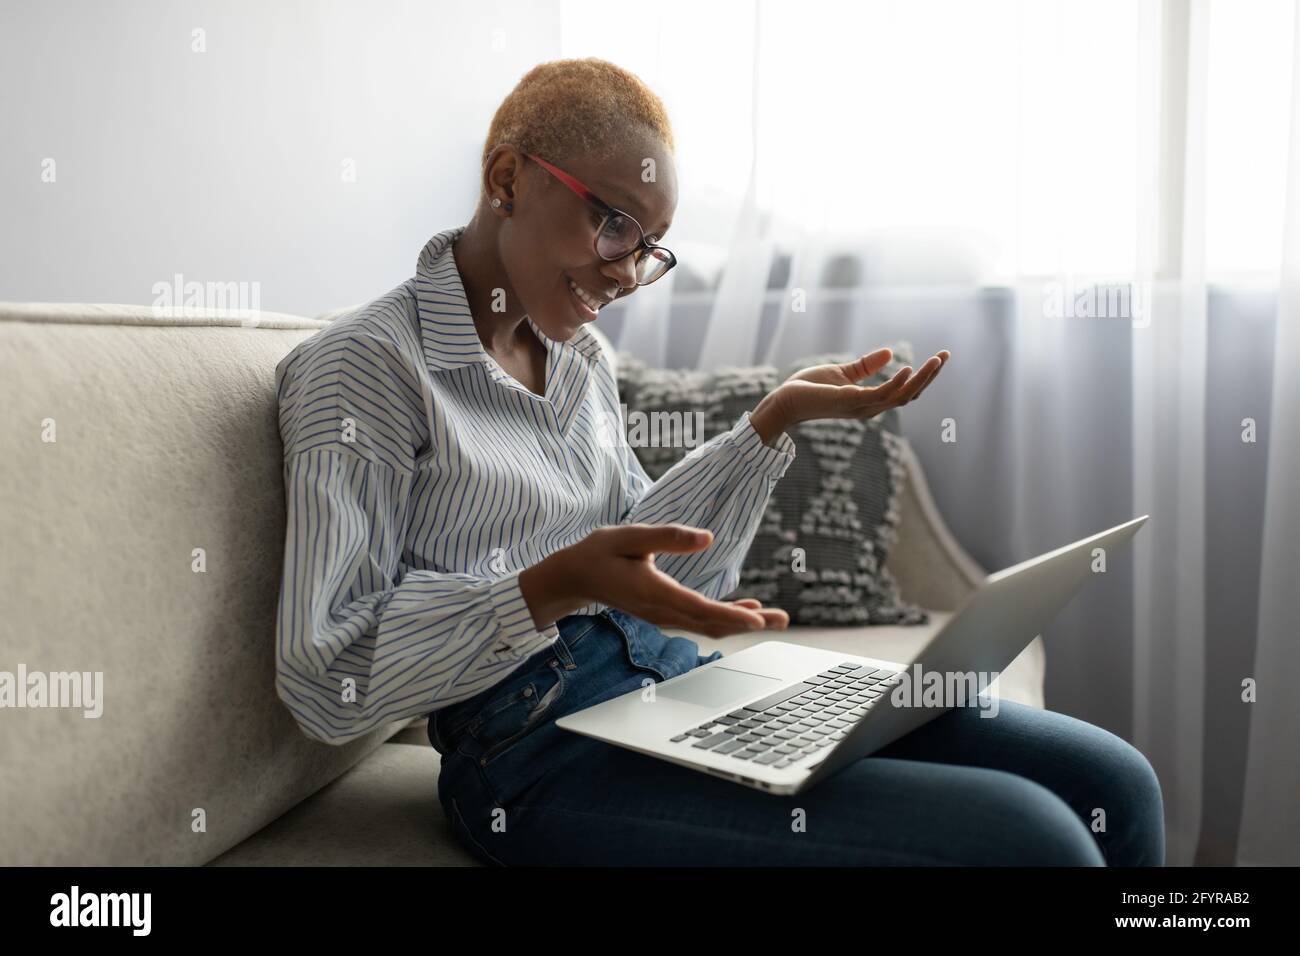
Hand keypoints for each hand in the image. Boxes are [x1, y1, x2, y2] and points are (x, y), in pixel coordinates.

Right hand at [519, 524, 789, 636]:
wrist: (575, 576)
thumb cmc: (600, 552)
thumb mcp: (631, 535)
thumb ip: (668, 536)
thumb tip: (708, 538)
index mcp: (654, 592)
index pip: (700, 608)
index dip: (731, 615)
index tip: (758, 620)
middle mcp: (662, 611)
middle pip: (712, 623)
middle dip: (749, 623)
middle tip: (784, 620)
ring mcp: (664, 616)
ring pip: (709, 625)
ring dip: (743, 623)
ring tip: (776, 618)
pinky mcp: (665, 614)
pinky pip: (701, 621)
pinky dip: (727, 618)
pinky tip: (748, 612)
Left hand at [756, 347, 949, 436]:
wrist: (784, 400)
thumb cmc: (809, 389)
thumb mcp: (842, 373)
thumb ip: (865, 366)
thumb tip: (890, 352)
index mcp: (870, 402)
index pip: (904, 392)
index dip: (923, 376)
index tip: (940, 357)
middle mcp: (870, 408)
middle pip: (909, 395)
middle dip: (929, 376)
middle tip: (946, 355)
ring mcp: (861, 407)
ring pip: (901, 396)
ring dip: (920, 378)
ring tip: (936, 360)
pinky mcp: (849, 402)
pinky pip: (880, 394)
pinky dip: (896, 383)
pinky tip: (907, 367)